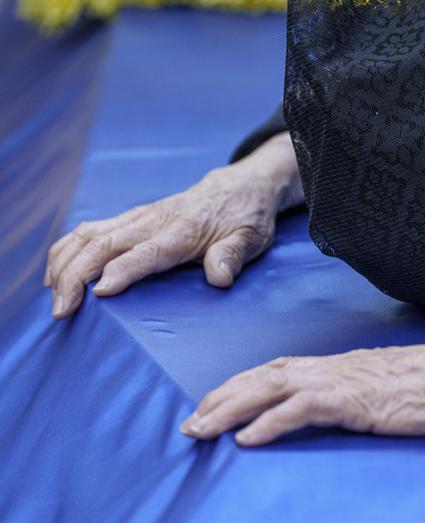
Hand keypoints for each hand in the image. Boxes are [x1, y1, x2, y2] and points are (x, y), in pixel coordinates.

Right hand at [45, 132, 302, 317]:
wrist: (239, 188)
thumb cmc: (245, 219)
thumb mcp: (250, 239)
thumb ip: (233, 256)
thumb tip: (220, 277)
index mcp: (182, 232)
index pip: (145, 253)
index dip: (122, 271)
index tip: (99, 293)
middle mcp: (153, 222)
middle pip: (103, 244)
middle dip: (75, 276)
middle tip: (61, 311)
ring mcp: (138, 218)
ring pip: (88, 234)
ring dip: (63, 263)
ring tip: (53, 297)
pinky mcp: (130, 220)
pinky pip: (89, 231)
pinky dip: (66, 251)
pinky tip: (55, 275)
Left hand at [180, 339, 424, 445]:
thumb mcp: (382, 389)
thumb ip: (354, 395)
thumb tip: (335, 408)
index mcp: (336, 366)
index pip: (276, 371)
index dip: (240, 386)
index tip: (212, 403)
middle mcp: (330, 368)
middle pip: (262, 376)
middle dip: (221, 398)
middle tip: (190, 423)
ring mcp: (340, 381)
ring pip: (270, 389)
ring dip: (231, 409)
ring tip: (201, 430)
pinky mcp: (352, 400)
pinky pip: (301, 409)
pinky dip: (269, 423)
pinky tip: (247, 439)